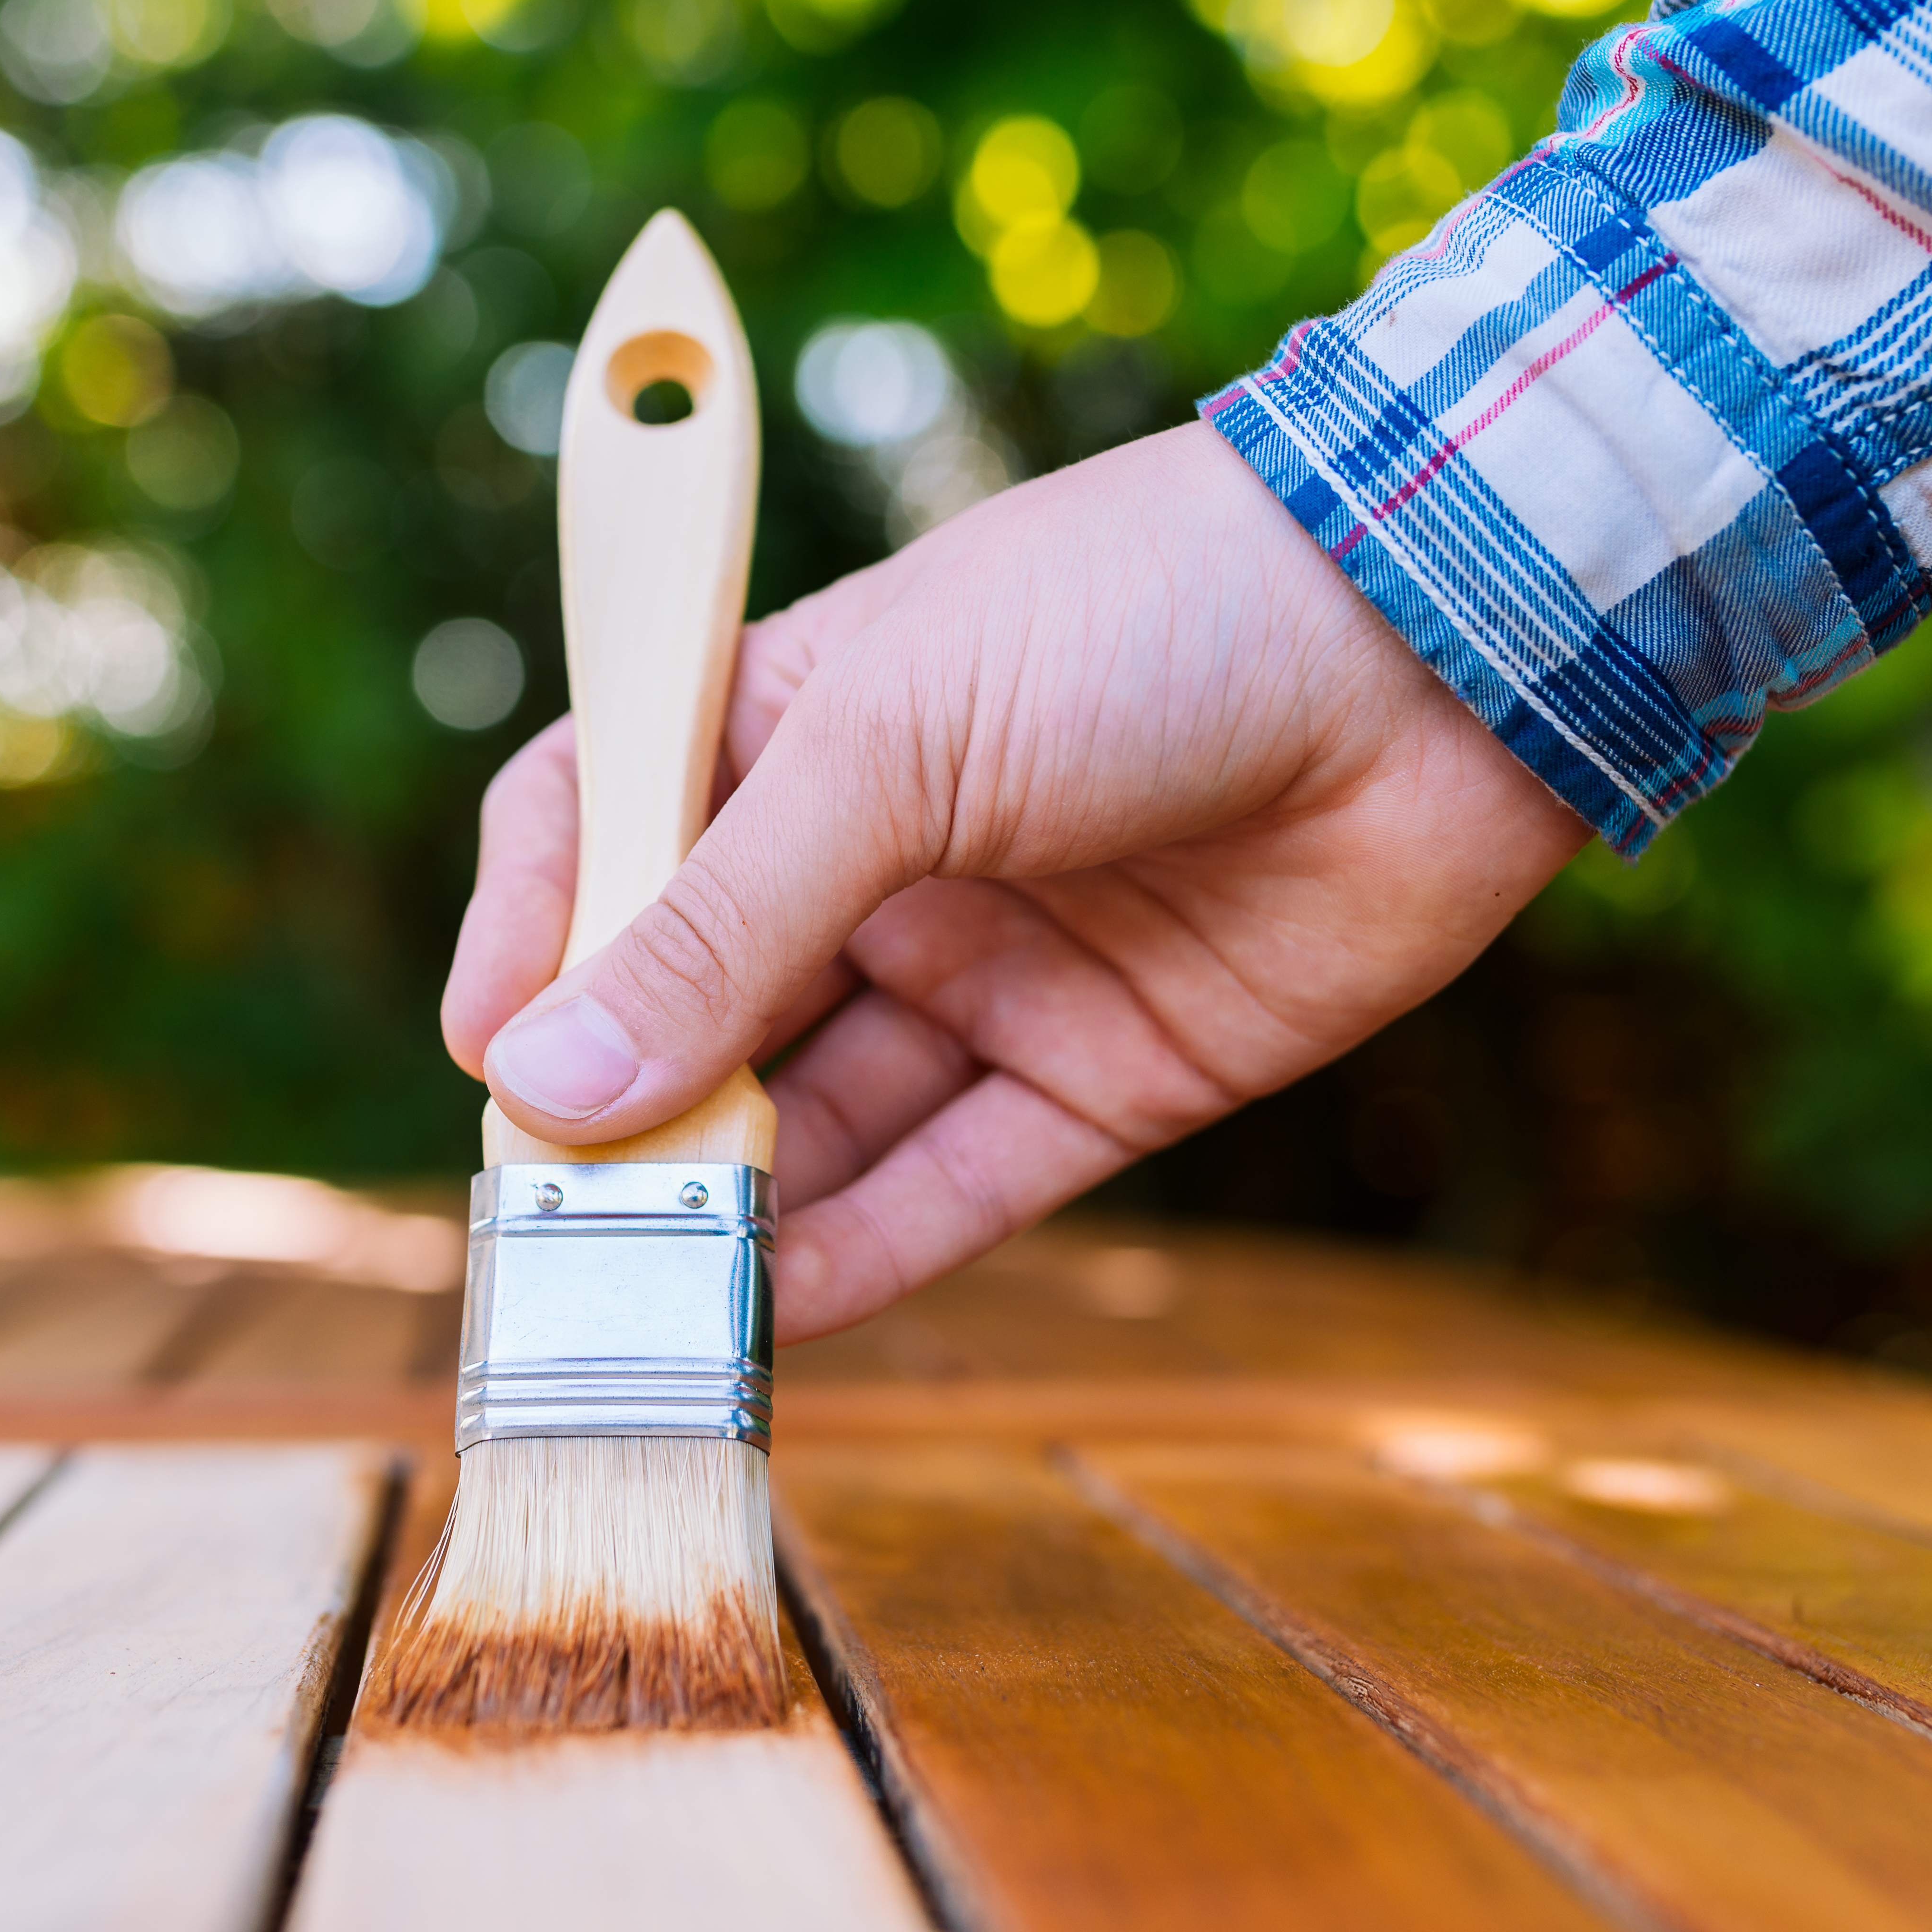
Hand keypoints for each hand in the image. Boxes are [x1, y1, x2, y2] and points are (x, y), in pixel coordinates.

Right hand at [441, 421, 1588, 1342]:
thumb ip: (729, 917)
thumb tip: (546, 1076)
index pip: (604, 830)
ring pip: (822, 1115)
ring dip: (735, 1208)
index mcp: (796, 723)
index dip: (532, 939)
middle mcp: (878, 855)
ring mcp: (991, 967)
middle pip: (701, 1005)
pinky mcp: (1104, 1068)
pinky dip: (869, 1251)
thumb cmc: (1148, 614)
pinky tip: (776, 1317)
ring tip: (649, 1300)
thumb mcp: (900, 740)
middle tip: (562, 1226)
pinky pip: (961, 1179)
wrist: (1441, 639)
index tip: (490, 1054)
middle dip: (629, 1114)